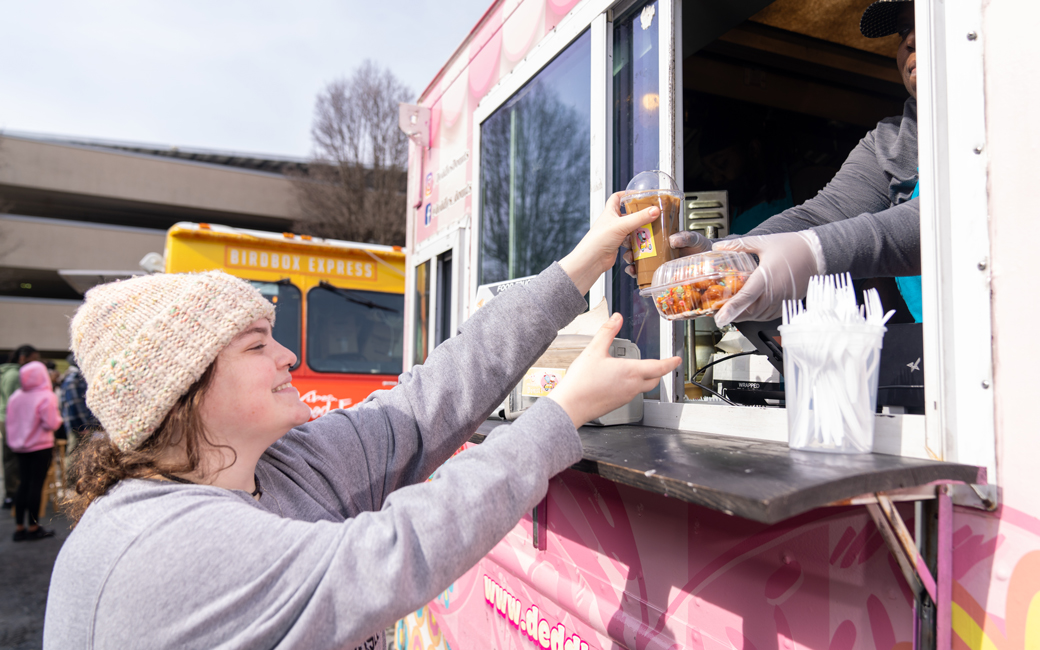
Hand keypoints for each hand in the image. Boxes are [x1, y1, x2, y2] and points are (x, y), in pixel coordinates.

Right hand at [547, 314, 681, 427]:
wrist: (571, 407)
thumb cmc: (581, 382)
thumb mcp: (594, 350)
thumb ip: (607, 332)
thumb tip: (617, 318)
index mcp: (631, 372)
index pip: (659, 367)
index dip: (670, 363)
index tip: (677, 360)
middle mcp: (632, 386)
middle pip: (654, 380)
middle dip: (660, 371)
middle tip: (661, 364)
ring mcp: (626, 397)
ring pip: (643, 387)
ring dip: (645, 378)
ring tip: (636, 369)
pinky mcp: (617, 404)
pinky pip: (631, 394)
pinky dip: (632, 385)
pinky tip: (618, 380)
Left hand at [560, 193, 659, 293]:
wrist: (593, 260)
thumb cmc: (599, 239)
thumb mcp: (622, 225)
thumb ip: (640, 217)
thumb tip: (654, 210)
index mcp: (610, 212)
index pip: (617, 197)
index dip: (626, 194)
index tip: (638, 195)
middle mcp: (612, 222)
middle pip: (629, 215)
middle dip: (639, 217)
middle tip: (649, 217)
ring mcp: (615, 234)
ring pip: (631, 230)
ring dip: (638, 233)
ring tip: (645, 233)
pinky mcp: (618, 245)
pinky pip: (630, 242)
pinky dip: (634, 244)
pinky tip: (636, 246)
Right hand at [622, 230, 711, 277]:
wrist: (708, 259)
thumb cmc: (700, 246)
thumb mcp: (693, 238)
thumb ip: (685, 237)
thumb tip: (673, 240)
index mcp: (662, 238)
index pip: (643, 235)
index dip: (633, 236)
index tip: (628, 236)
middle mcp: (657, 251)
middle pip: (637, 250)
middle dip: (628, 251)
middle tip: (628, 253)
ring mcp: (658, 263)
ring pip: (639, 263)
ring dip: (631, 264)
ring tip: (631, 265)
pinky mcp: (661, 274)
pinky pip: (646, 276)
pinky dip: (638, 276)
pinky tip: (635, 275)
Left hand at [711, 231, 822, 325]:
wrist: (817, 253)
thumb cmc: (792, 246)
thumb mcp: (762, 242)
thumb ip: (738, 245)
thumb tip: (719, 246)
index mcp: (767, 277)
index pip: (746, 297)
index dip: (731, 309)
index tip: (719, 318)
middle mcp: (775, 292)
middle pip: (749, 311)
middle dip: (732, 314)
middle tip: (717, 312)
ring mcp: (782, 300)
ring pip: (758, 316)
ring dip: (743, 316)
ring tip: (731, 311)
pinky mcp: (787, 304)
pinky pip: (768, 315)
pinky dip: (756, 315)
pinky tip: (750, 309)